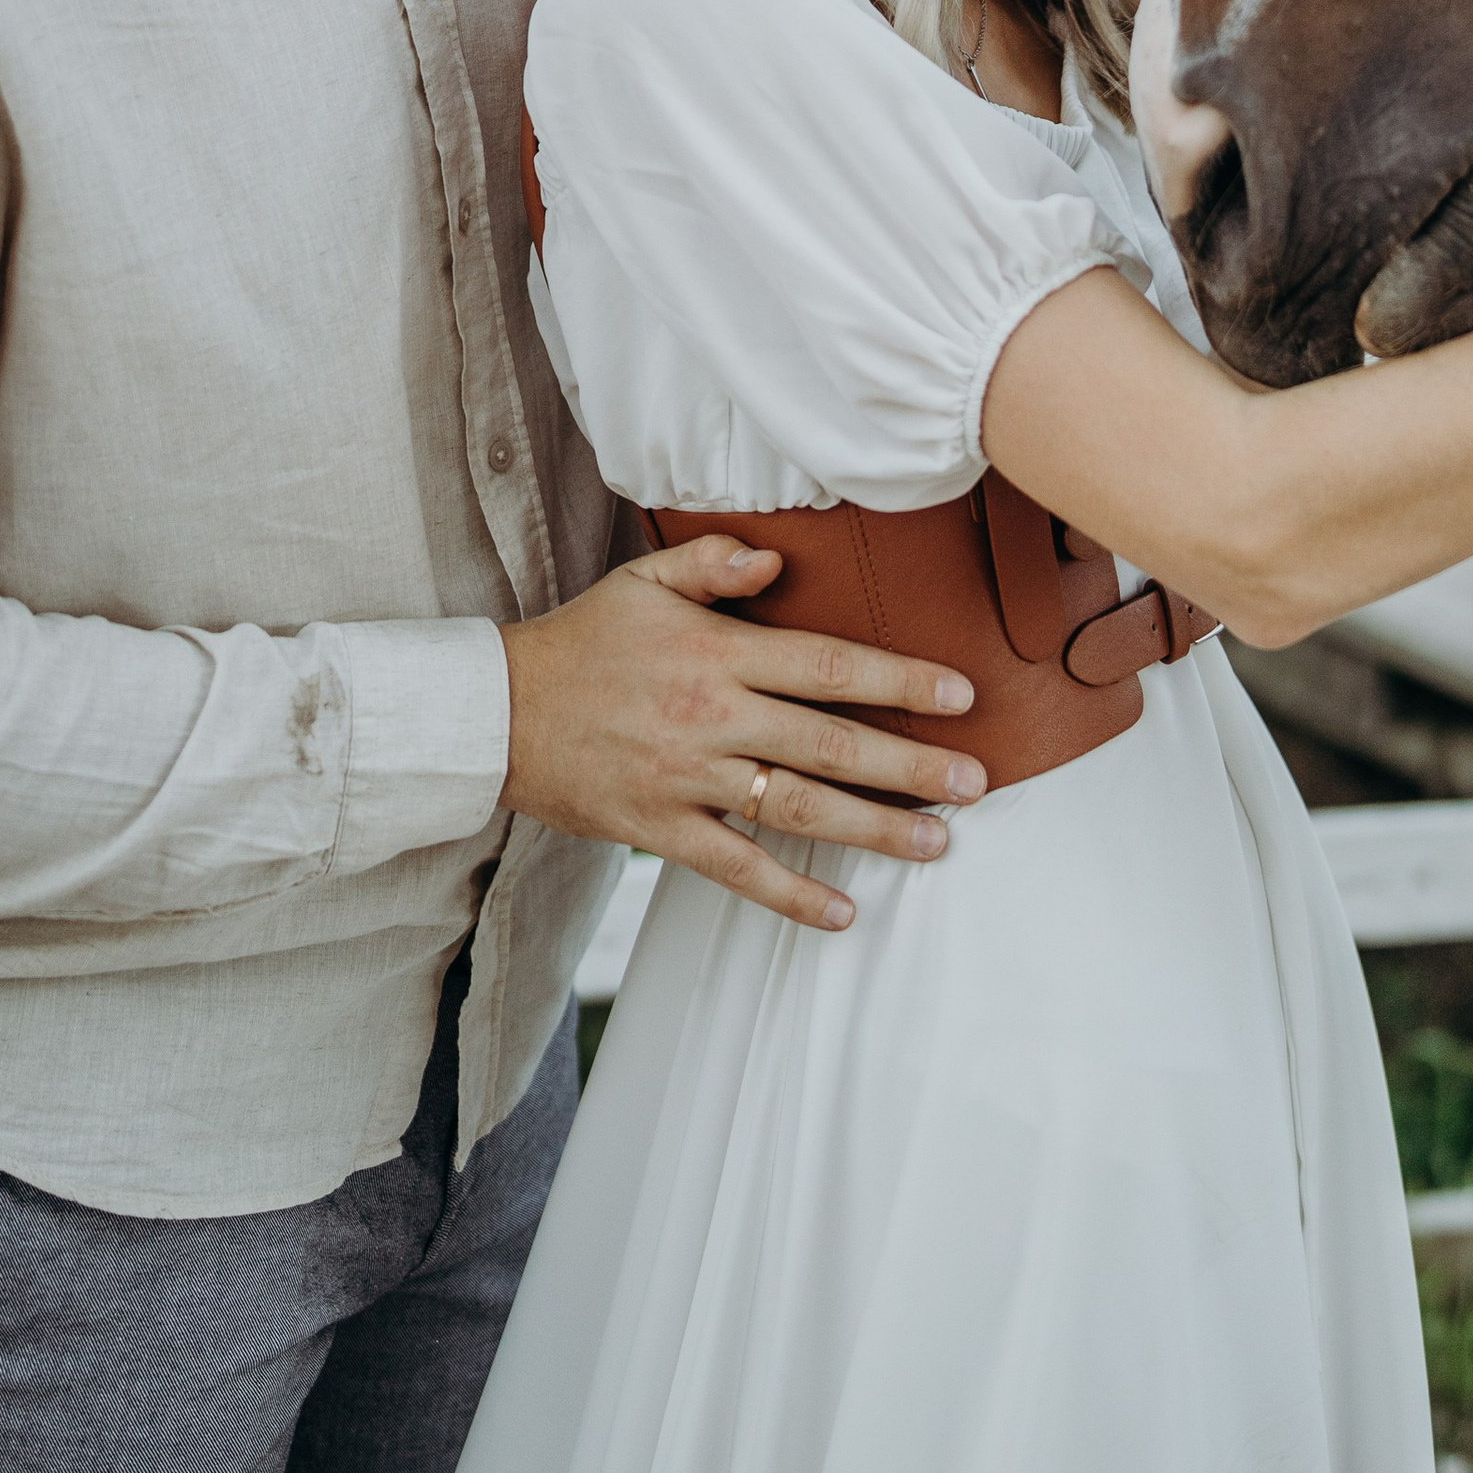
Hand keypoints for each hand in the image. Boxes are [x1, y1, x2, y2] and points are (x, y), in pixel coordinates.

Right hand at [499, 531, 985, 933]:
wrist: (495, 713)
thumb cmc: (582, 641)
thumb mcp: (643, 581)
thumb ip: (714, 562)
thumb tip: (778, 561)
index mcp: (717, 654)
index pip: (829, 665)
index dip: (900, 679)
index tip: (960, 694)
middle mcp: (712, 719)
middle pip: (830, 744)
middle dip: (912, 765)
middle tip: (976, 782)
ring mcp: (687, 780)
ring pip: (797, 809)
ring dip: (874, 829)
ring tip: (937, 841)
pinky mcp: (660, 831)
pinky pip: (738, 869)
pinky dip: (792, 895)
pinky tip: (844, 911)